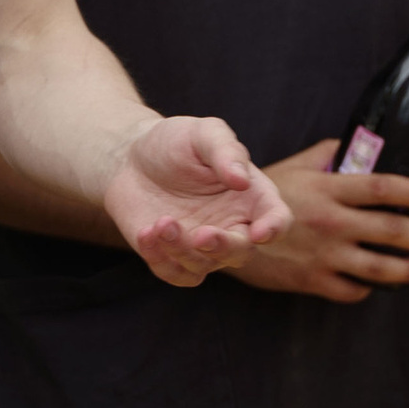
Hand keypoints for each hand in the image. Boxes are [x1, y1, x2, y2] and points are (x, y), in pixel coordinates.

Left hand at [104, 116, 290, 287]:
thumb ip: (226, 151)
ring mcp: (203, 246)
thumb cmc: (176, 142)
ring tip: (161, 223)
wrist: (131, 159)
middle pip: (242, 252)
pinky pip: (175, 274)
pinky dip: (160, 260)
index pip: (277, 219)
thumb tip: (242, 180)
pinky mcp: (174, 258)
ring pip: (204, 265)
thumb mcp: (203, 133)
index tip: (260, 232)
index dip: (274, 228)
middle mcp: (233, 226)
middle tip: (202, 235)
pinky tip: (146, 233)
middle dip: (224, 248)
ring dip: (183, 251)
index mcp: (252, 197)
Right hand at [229, 140, 408, 303]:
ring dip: (407, 269)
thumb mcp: (294, 166)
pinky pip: (351, 291)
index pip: (383, 188)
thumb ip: (327, 155)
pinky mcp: (311, 281)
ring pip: (379, 267)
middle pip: (391, 230)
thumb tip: (356, 146)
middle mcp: (331, 222)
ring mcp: (323, 255)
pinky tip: (376, 284)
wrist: (225, 233)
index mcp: (328, 189)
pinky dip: (368, 289)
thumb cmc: (263, 195)